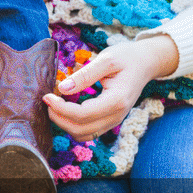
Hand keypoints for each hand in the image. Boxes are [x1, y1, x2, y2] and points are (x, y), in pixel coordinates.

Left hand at [43, 36, 178, 140]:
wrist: (146, 64)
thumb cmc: (127, 57)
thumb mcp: (106, 59)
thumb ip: (84, 75)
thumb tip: (62, 88)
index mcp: (116, 100)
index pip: (82, 115)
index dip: (60, 109)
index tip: (46, 95)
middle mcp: (116, 116)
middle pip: (80, 130)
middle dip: (58, 118)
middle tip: (47, 100)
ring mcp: (114, 121)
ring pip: (83, 135)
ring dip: (64, 124)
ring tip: (55, 105)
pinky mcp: (110, 121)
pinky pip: (88, 132)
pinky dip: (73, 125)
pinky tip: (65, 109)